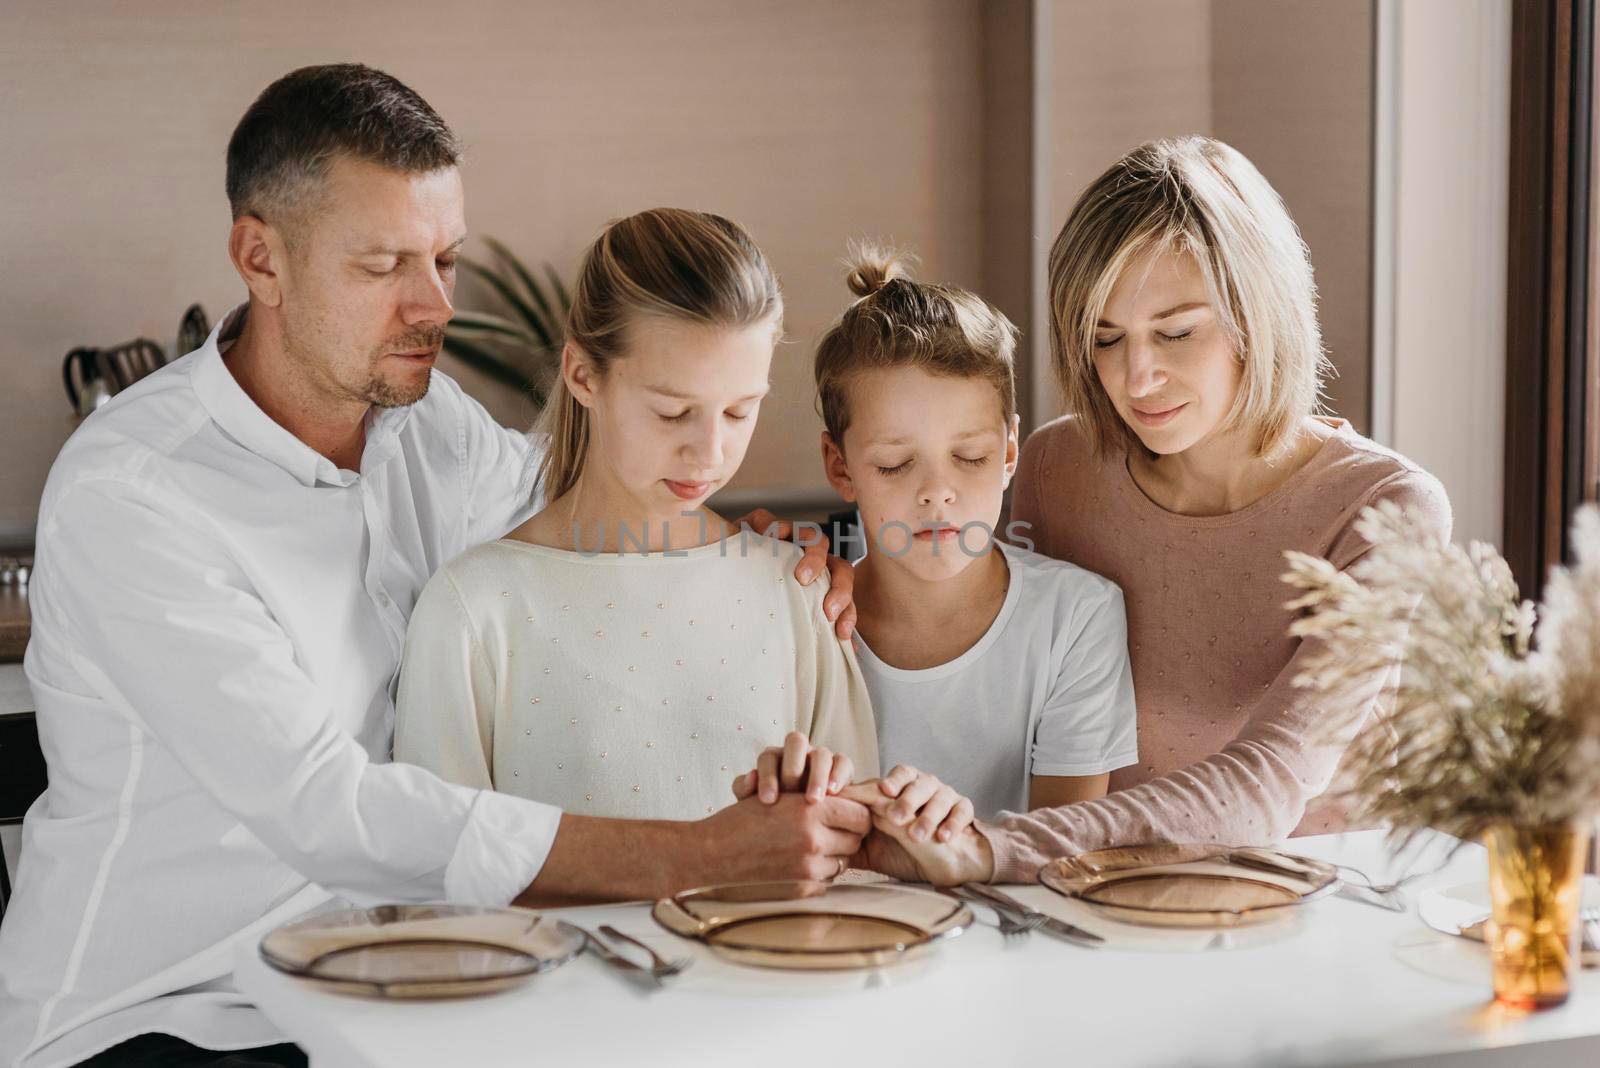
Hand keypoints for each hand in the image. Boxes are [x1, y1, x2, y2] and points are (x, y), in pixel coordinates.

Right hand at [691, 792, 870, 884]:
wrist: (711, 855)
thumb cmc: (742, 821)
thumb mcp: (780, 798)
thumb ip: (816, 801)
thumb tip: (849, 804)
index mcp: (810, 811)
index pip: (861, 815)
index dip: (854, 813)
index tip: (844, 814)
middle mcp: (814, 840)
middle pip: (856, 840)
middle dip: (845, 835)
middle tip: (827, 830)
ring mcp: (809, 869)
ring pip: (843, 862)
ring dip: (832, 856)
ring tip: (806, 848)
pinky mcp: (802, 891)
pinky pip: (826, 882)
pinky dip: (816, 875)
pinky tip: (794, 866)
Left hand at [730, 731, 852, 803]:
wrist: (805, 826)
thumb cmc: (775, 814)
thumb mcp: (756, 805)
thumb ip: (746, 790)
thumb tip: (750, 776)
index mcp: (775, 758)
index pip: (769, 756)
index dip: (767, 776)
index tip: (767, 801)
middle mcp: (799, 753)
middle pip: (796, 742)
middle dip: (793, 767)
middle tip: (791, 792)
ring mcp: (821, 757)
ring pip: (821, 754)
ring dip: (817, 775)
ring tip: (813, 800)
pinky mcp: (842, 767)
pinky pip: (843, 762)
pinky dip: (839, 775)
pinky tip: (834, 793)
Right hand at [735, 508, 856, 639]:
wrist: (724, 582)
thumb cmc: (761, 605)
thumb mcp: (791, 618)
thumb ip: (815, 631)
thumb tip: (848, 654)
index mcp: (821, 579)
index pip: (845, 591)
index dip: (848, 610)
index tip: (840, 634)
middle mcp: (809, 558)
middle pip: (840, 565)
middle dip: (840, 589)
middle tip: (827, 611)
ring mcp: (789, 539)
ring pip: (815, 538)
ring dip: (815, 558)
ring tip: (802, 578)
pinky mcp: (760, 525)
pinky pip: (769, 521)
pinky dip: (771, 529)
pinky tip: (768, 540)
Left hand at [840, 783, 994, 886]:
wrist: (950, 861)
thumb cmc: (909, 852)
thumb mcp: (876, 847)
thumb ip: (852, 841)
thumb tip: (817, 845)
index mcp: (896, 792)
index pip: (880, 783)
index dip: (868, 789)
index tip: (855, 802)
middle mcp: (921, 787)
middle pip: (913, 779)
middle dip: (904, 796)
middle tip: (894, 815)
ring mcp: (944, 796)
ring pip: (938, 794)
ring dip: (927, 814)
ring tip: (915, 835)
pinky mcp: (963, 809)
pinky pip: (961, 808)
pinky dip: (953, 822)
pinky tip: (942, 837)